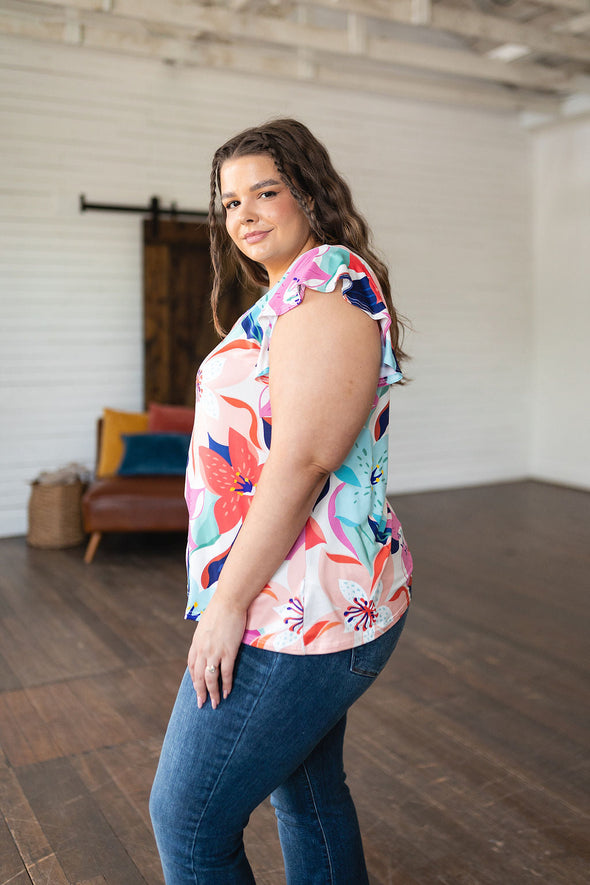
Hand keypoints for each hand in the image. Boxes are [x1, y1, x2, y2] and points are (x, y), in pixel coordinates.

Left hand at [187, 594, 246, 709]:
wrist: (229, 601)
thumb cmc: (219, 610)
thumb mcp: (205, 625)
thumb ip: (204, 637)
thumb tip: (207, 643)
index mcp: (196, 643)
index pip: (191, 666)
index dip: (194, 679)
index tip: (197, 688)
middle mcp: (202, 650)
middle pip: (198, 676)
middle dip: (200, 692)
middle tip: (202, 704)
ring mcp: (215, 652)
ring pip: (210, 679)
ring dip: (212, 693)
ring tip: (215, 704)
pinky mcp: (228, 652)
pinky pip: (226, 673)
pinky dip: (226, 685)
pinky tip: (227, 693)